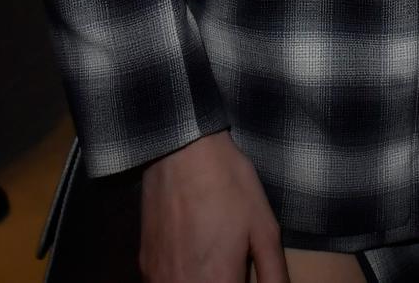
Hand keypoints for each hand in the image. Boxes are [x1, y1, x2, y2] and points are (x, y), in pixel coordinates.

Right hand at [139, 131, 283, 282]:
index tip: (244, 276)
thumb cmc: (228, 185)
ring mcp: (158, 278)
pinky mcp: (145, 265)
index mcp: (216, 281)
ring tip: (213, 262)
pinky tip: (193, 259)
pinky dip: (181, 279)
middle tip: (232, 269)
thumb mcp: (264, 228)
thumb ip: (273, 274)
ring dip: (200, 282)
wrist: (182, 150)